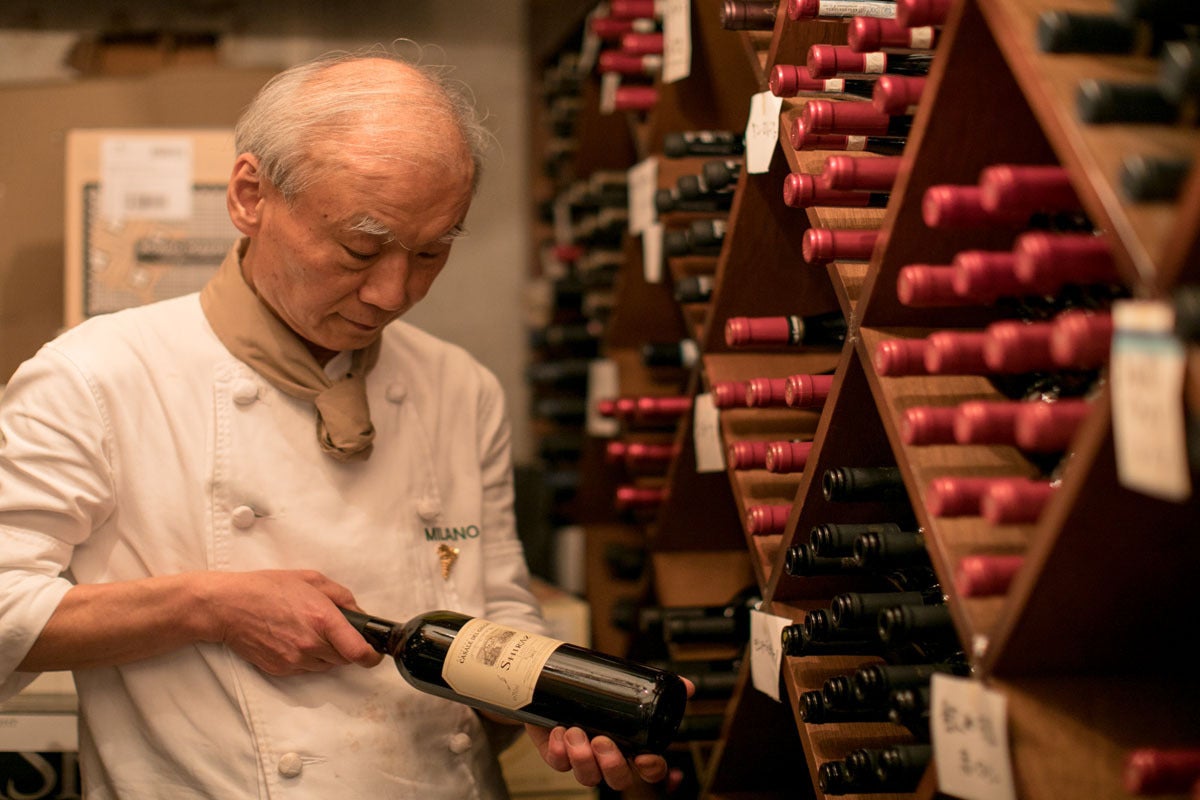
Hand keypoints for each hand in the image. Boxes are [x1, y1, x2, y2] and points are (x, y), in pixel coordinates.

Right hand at [203, 569, 383, 674]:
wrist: (229, 607)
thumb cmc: (268, 589)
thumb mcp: (312, 580)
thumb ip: (342, 597)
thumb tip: (359, 614)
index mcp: (323, 620)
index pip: (358, 652)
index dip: (372, 656)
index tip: (375, 653)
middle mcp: (311, 644)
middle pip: (345, 659)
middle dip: (346, 647)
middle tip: (333, 630)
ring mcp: (295, 660)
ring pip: (326, 666)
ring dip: (327, 653)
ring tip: (309, 631)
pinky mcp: (281, 670)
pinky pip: (307, 670)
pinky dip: (308, 658)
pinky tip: (295, 639)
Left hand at [525, 677, 694, 791]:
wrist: (556, 679)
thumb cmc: (597, 688)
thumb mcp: (626, 684)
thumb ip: (655, 685)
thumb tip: (688, 686)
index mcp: (631, 745)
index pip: (650, 769)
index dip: (651, 769)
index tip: (644, 758)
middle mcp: (608, 757)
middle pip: (617, 779)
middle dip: (611, 765)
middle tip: (602, 741)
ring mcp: (582, 758)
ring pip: (587, 776)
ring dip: (581, 758)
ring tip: (574, 731)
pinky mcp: (557, 754)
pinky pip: (559, 763)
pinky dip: (557, 750)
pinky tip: (558, 731)